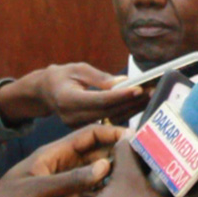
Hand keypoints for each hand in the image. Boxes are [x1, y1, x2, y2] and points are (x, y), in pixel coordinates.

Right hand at [0, 62, 148, 127]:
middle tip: (152, 91)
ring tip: (151, 95)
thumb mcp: (76, 69)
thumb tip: (122, 82)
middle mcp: (72, 116)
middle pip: (109, 111)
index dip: (120, 96)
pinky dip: (126, 111)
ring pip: (112, 118)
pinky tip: (140, 102)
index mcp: (67, 99)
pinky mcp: (85, 127)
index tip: (138, 89)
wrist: (45, 92)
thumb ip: (99, 77)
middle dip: (132, 102)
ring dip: (133, 107)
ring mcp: (79, 125)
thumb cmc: (61, 76)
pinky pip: (109, 120)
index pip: (100, 100)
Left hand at [0, 124, 124, 196]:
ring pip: (99, 178)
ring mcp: (68, 186)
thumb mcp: (36, 190)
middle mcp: (65, 167)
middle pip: (98, 156)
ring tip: (133, 183)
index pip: (88, 135)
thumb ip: (71, 179)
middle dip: (118, 157)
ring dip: (114, 180)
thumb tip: (104, 167)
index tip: (132, 137)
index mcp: (55, 154)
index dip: (110, 133)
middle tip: (141, 162)